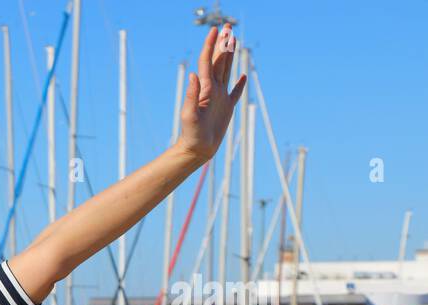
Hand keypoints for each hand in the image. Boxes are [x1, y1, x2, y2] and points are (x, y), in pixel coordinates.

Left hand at [175, 24, 246, 164]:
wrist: (197, 149)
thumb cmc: (191, 134)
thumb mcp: (189, 115)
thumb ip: (191, 94)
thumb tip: (193, 74)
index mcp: (205, 89)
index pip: (207, 62)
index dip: (211, 45)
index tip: (215, 30)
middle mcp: (213, 90)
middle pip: (219, 61)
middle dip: (222, 44)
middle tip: (227, 27)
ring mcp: (220, 98)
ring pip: (227, 71)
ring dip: (230, 56)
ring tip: (234, 41)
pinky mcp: (227, 108)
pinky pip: (235, 93)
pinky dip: (240, 84)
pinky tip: (243, 77)